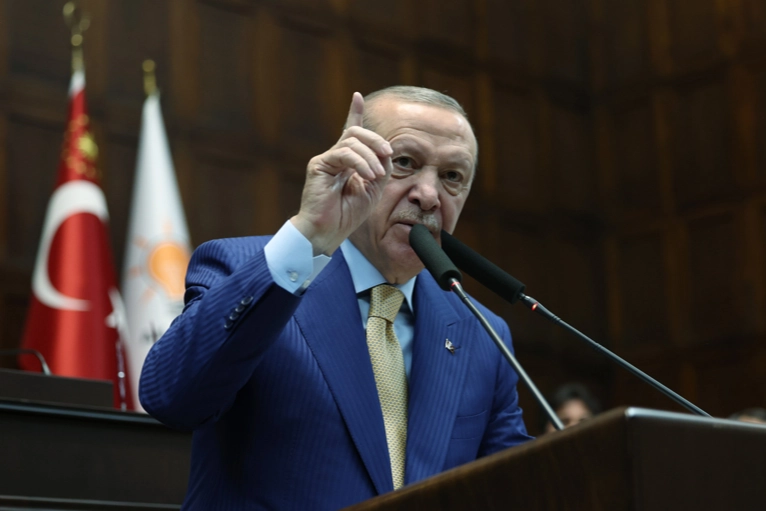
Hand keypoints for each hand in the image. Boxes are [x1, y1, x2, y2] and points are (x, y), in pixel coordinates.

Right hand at [291, 92, 392, 255]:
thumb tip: (385, 150)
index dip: (354, 114)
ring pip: (352, 142)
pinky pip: (343, 154)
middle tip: (389, 153)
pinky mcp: (319, 165)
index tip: (357, 97)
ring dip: (371, 157)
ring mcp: (325, 160)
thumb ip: (380, 168)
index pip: (351, 133)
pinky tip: (368, 175)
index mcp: (347, 162)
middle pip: (356, 133)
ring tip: (377, 175)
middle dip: (376, 139)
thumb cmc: (348, 215)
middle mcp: (335, 158)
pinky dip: (360, 163)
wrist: (327, 231)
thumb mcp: (373, 189)